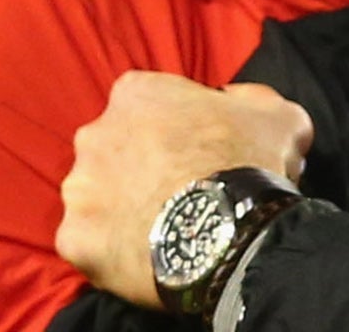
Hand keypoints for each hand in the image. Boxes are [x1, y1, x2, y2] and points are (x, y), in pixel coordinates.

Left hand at [56, 73, 313, 307]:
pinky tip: (144, 256)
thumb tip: (234, 103)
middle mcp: (94, 133)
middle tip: (177, 190)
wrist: (231, 231)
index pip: (148, 104)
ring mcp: (79, 189)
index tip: (197, 150)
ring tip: (161, 227)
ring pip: (98, 197)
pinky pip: (91, 243)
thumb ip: (248, 100)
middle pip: (115, 148)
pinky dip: (113, 249)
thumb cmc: (250, 160)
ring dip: (122, 208)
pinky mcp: (73, 239)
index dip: (174, 128)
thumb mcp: (275, 113)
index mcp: (135, 93)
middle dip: (139, 165)